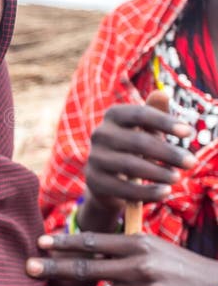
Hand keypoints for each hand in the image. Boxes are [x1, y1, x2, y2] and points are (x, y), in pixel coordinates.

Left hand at [28, 231, 217, 285]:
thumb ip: (123, 246)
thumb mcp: (154, 247)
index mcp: (138, 243)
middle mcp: (139, 265)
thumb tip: (86, 246)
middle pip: (87, 267)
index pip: (93, 241)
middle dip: (55, 268)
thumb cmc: (179, 266)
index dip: (65, 242)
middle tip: (28, 268)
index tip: (41, 241)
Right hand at [78, 93, 194, 231]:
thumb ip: (155, 113)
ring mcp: (95, 158)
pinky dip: (147, 191)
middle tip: (191, 162)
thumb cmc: (133, 148)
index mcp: (113, 115)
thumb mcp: (144, 130)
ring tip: (177, 178)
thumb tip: (162, 93)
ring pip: (131, 165)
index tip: (189, 132)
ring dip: (159, 172)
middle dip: (168, 152)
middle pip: (138, 141)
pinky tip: (165, 192)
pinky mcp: (95, 182)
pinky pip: (124, 188)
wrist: (108, 179)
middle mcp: (100, 134)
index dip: (165, 122)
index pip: (140, 114)